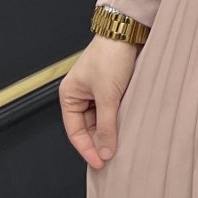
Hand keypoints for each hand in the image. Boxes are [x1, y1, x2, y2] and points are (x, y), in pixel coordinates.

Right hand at [59, 34, 139, 169]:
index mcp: (69, 96)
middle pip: (88, 128)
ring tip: (122, 145)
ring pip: (102, 121)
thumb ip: (107, 126)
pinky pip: (113, 112)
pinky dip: (119, 121)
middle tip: (113, 157)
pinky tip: (128, 129)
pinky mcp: (112, 89)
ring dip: (111, 131)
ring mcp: (97, 92)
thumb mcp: (107, 95)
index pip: (75, 132)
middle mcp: (80, 95)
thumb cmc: (110, 57)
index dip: (87, 149)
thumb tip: (105, 152)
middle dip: (100, 142)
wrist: (128, 33)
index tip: (100, 164)